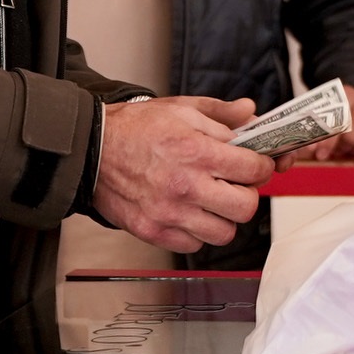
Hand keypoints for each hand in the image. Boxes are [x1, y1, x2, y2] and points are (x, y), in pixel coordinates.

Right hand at [91, 96, 269, 250]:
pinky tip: (190, 212)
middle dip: (247, 194)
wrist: (91, 149)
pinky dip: (198, 232)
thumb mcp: (181, 109)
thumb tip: (250, 112)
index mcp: (196, 151)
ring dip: (224, 217)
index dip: (262, 166)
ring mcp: (169, 213)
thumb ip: (221, 113)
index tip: (257, 165)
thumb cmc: (134, 129)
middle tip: (237, 185)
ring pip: (224, 233)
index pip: (254, 169)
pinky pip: (194, 244)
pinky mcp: (154, 232)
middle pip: (245, 207)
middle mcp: (185, 186)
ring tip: (212, 200)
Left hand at [288, 85, 353, 162]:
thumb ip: (308, 135)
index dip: (326, 141)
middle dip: (342, 148)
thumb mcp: (319, 120)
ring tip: (350, 149)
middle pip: (352, 134)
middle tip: (335, 152)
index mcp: (344, 95)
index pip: (335, 120)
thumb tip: (298, 152)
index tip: (318, 154)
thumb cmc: (335, 118)